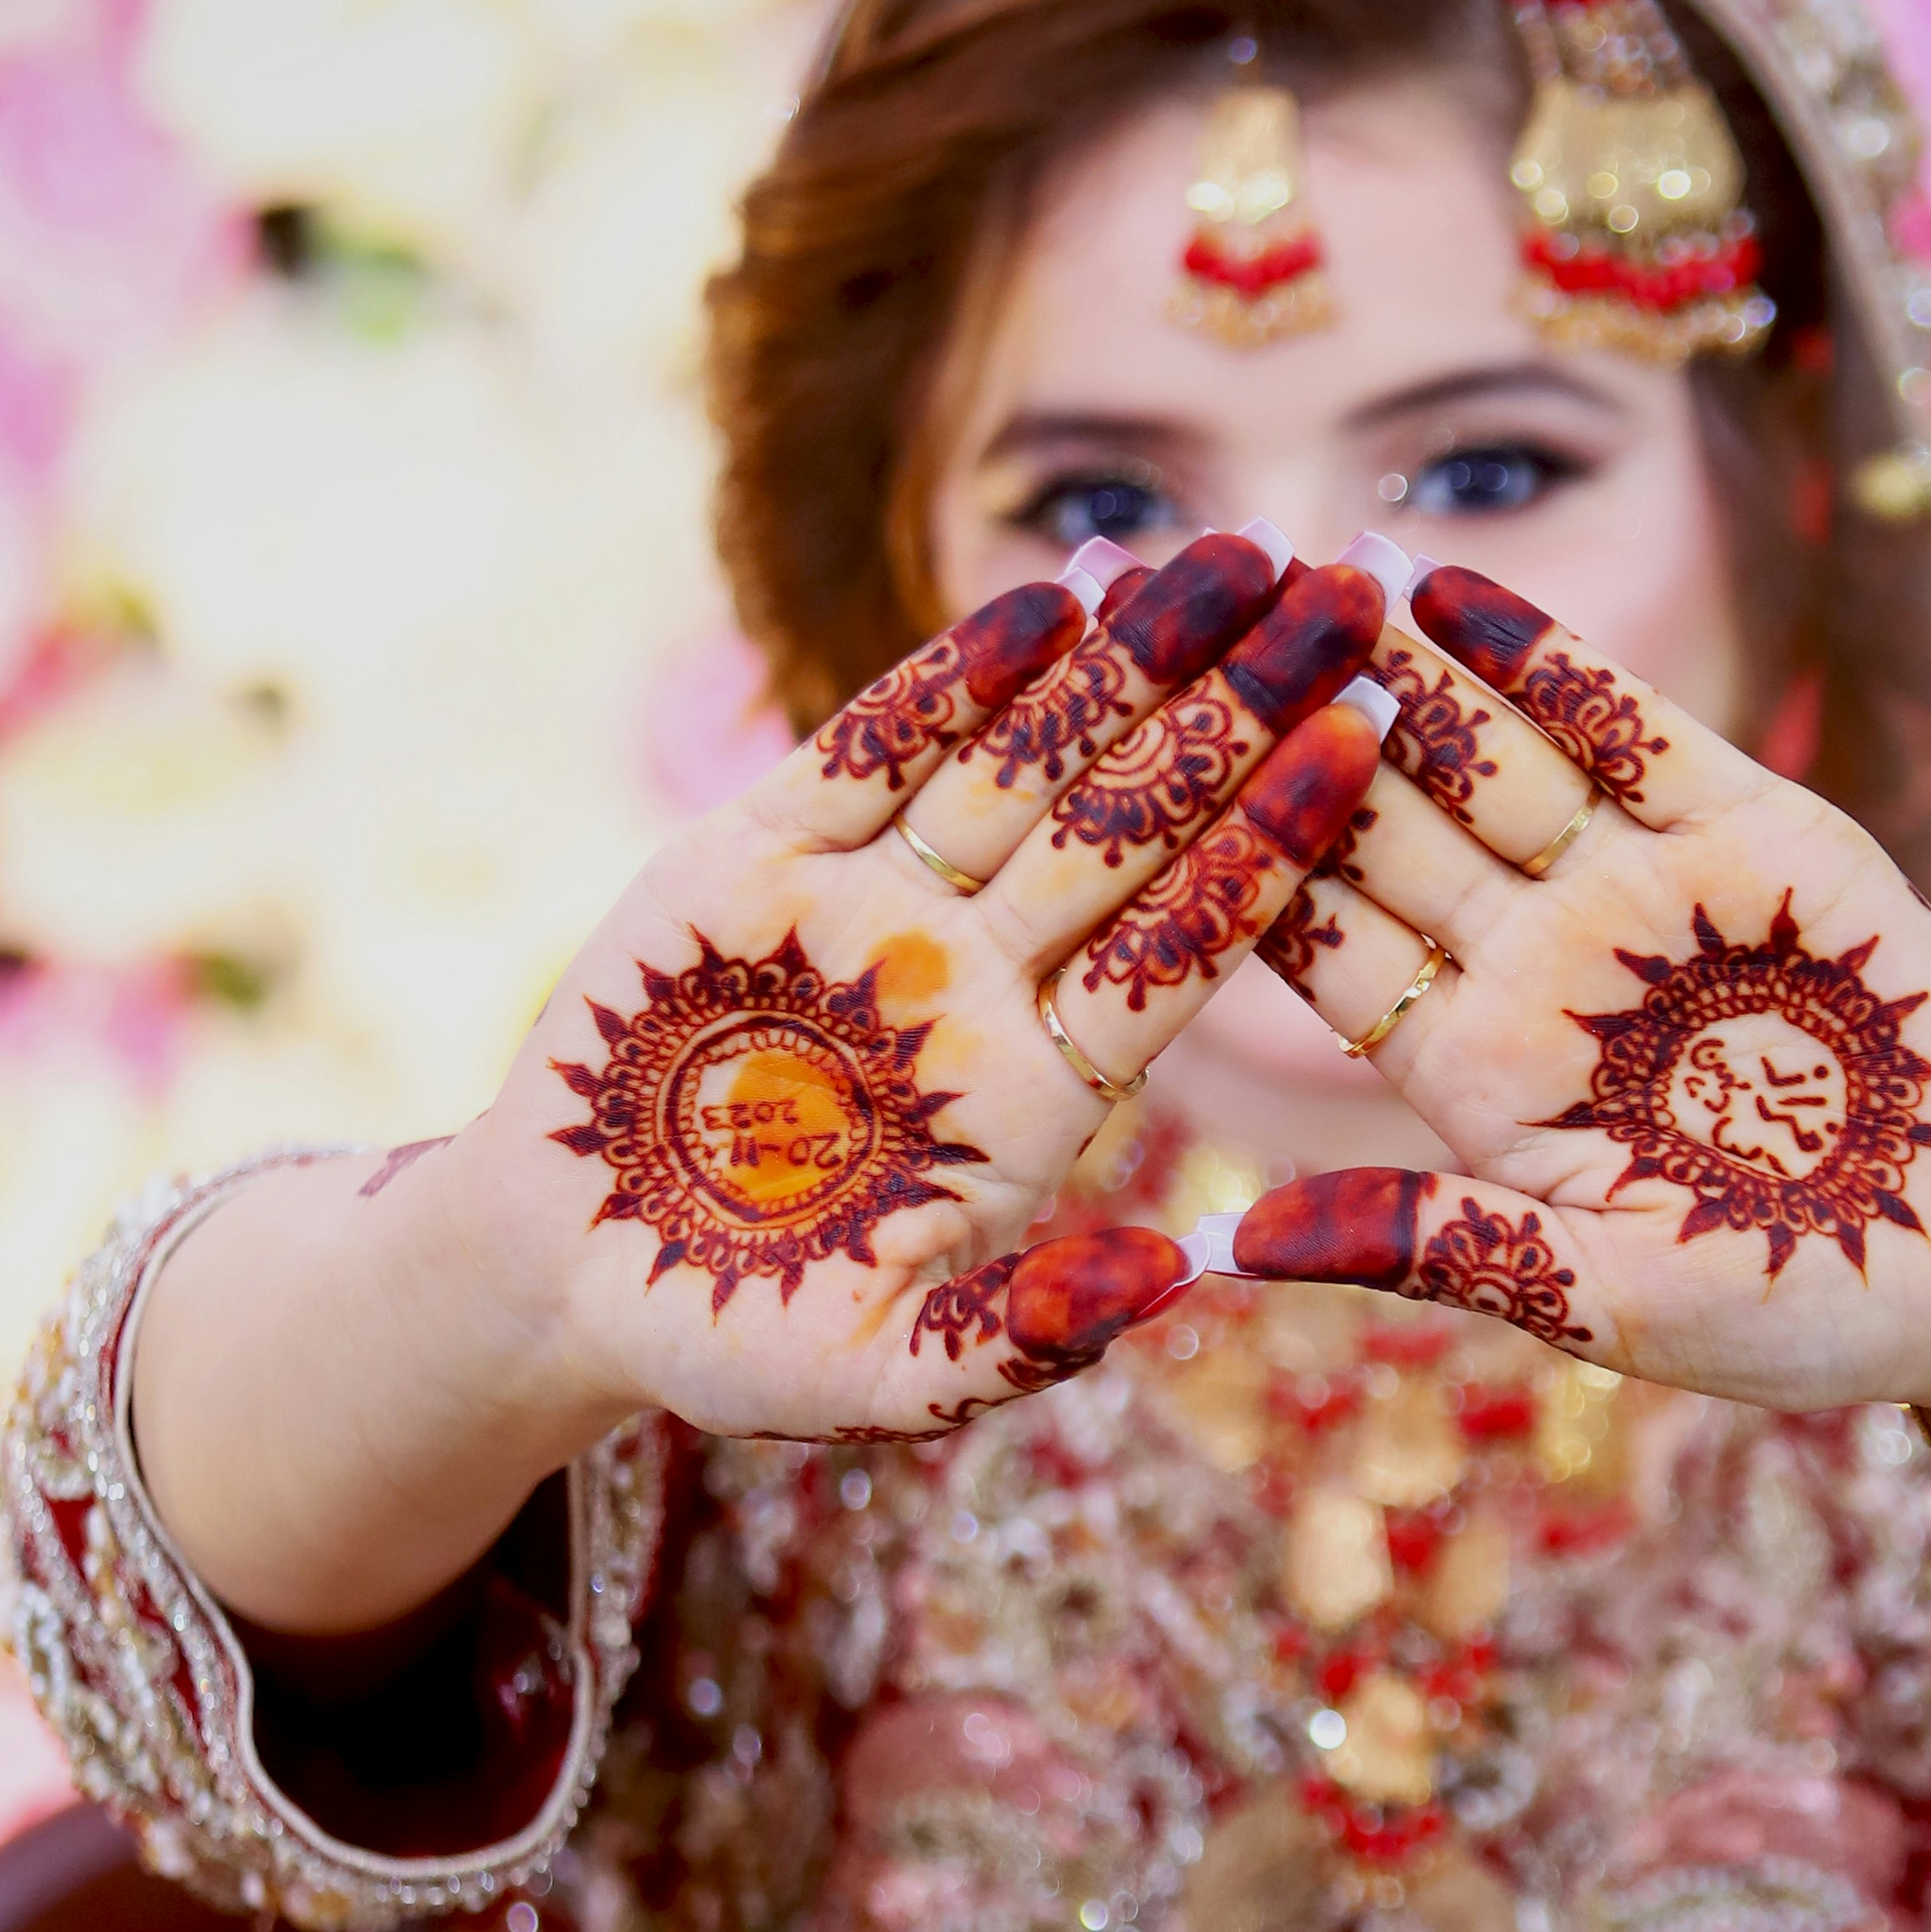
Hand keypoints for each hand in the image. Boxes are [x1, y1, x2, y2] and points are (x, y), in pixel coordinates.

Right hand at [444, 537, 1390, 1444]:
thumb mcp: (883, 1373)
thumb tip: (1173, 1280)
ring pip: (1024, 761)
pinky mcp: (756, 856)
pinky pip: (871, 750)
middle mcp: (979, 978)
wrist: (563, 1278)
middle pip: (1136, 820)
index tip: (1367, 738)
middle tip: (1352, 591)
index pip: (1185, 940)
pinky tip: (1050, 603)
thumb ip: (1021, 1337)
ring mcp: (874, 906)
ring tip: (1233, 559)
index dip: (1273, 837)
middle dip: (1239, 706)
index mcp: (1042, 1087)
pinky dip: (950, 676)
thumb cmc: (734, 1338)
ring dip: (1126, 658)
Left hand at [1225, 566, 1930, 1461]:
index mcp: (1472, 1071)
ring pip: (1479, 752)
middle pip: (1373, 822)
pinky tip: (1443, 583)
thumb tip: (1230, 1244)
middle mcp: (1533, 959)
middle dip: (1266, 719)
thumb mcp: (1600, 1296)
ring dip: (1381, 659)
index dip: (1212, 860)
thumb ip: (1431, 1246)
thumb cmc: (1788, 1304)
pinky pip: (1624, 726)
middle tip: (1147, 616)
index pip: (1315, 947)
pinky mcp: (1749, 828)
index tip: (1095, 783)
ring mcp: (1636, 884)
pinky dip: (1539, 655)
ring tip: (1271, 562)